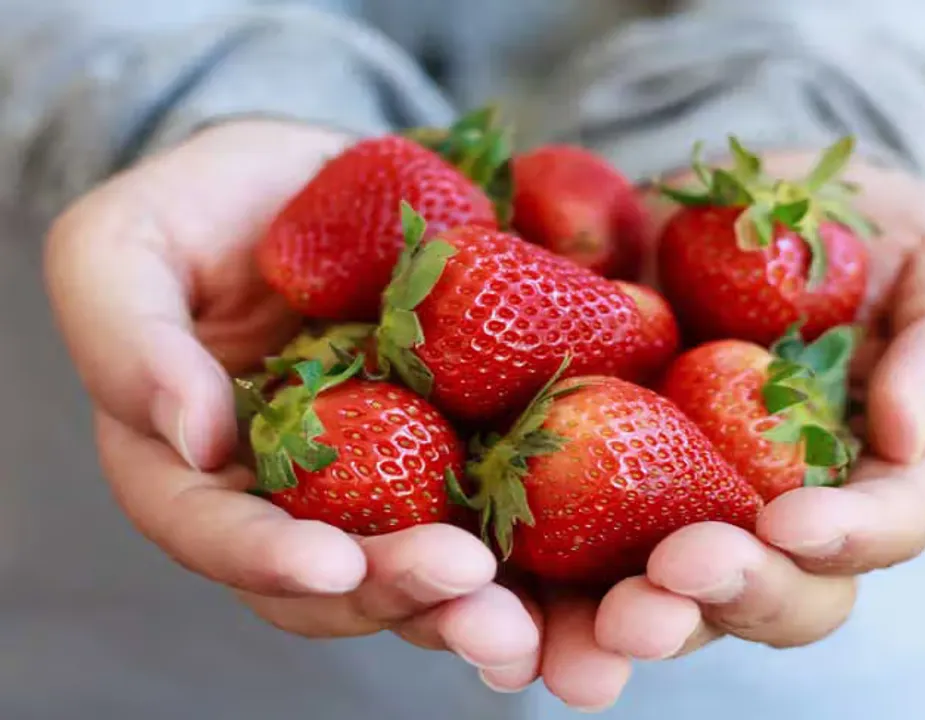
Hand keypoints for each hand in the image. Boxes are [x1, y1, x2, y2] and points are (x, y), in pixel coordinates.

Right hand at [44, 120, 539, 670]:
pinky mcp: (465, 450)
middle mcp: (297, 498)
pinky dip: (545, 551)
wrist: (318, 182)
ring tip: (534, 623)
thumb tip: (192, 435)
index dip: (267, 559)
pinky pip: (507, 507)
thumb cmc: (204, 206)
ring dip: (481, 608)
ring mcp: (388, 482)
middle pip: (339, 580)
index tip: (330, 561)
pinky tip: (600, 564)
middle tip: (469, 595)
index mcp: (198, 470)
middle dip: (401, 597)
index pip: (217, 536)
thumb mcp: (125, 245)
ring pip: (427, 570)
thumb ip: (130, 335)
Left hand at [527, 151, 924, 710]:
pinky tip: (484, 585)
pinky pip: (556, 531)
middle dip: (714, 603)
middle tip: (662, 597)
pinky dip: (523, 571)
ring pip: (655, 592)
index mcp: (867, 474)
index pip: (877, 528)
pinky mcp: (589, 468)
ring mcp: (676, 497)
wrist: (738, 205)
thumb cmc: (864, 234)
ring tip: (571, 646)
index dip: (844, 537)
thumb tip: (910, 433)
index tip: (794, 523)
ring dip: (610, 627)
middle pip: (760, 594)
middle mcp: (770, 511)